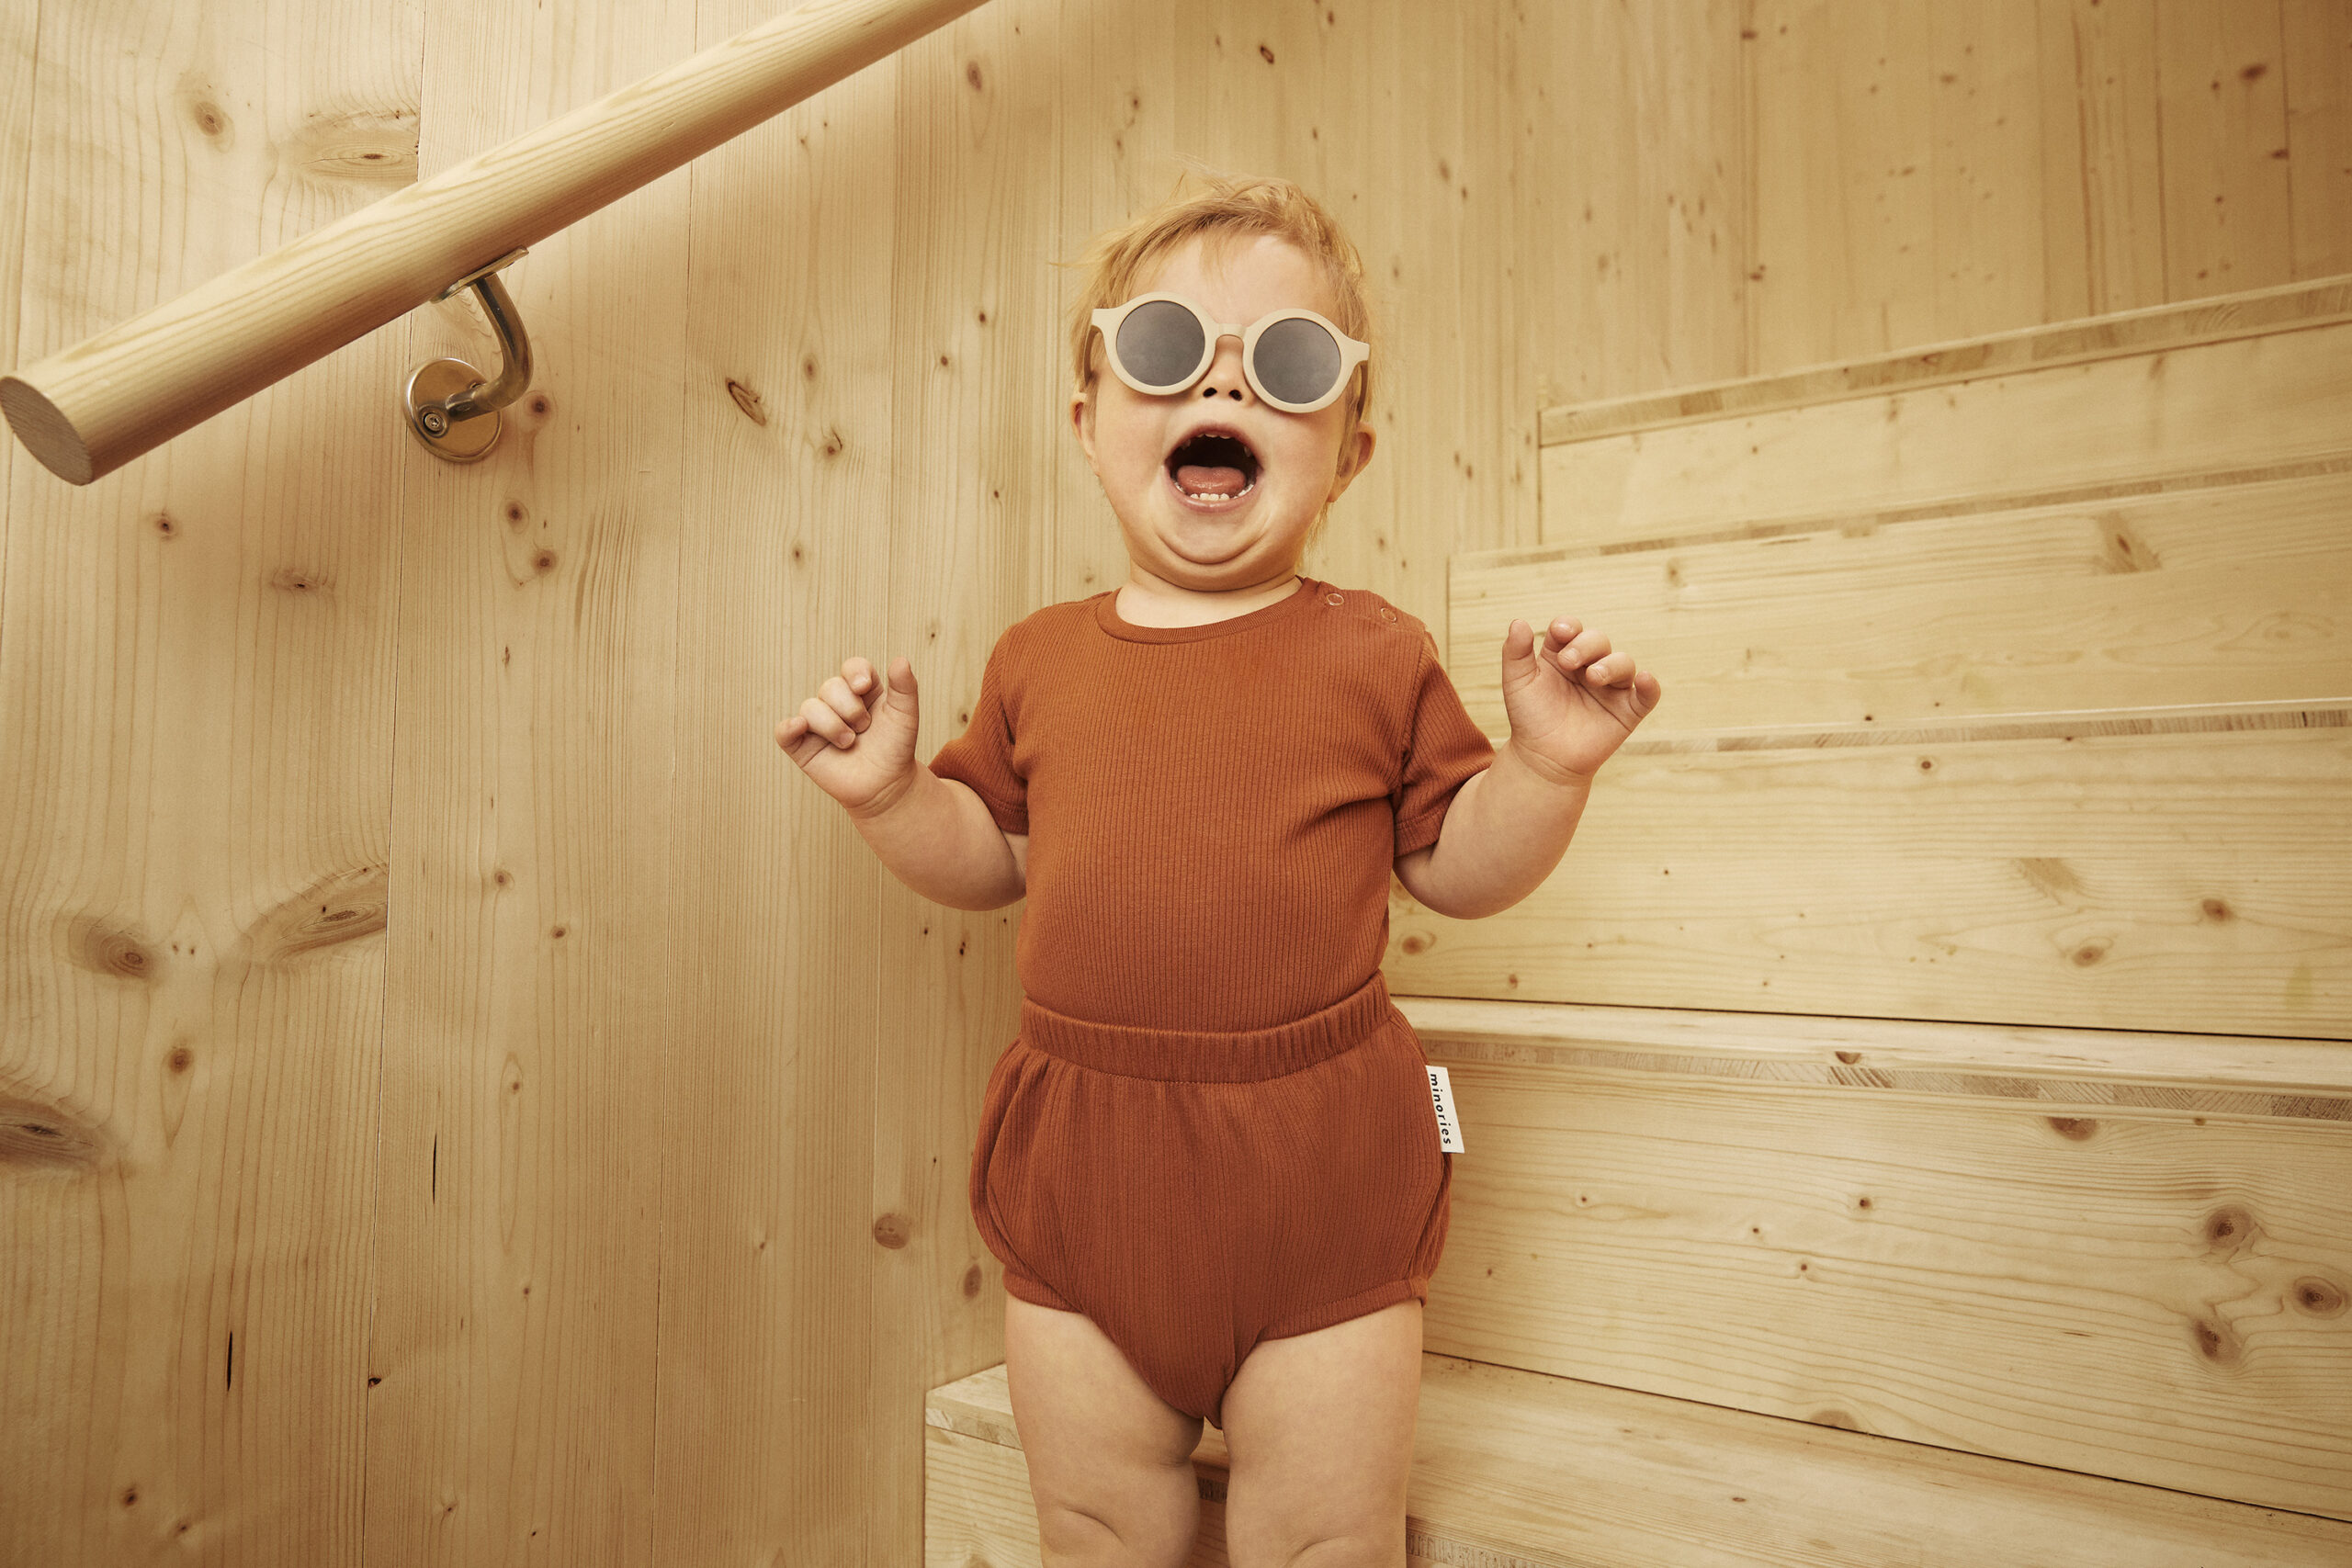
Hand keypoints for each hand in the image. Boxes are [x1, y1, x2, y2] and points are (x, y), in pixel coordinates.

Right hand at [775, 655, 922, 815]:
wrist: (887, 786)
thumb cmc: (895, 749)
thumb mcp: (906, 716)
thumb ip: (905, 687)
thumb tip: (901, 659)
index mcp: (861, 691)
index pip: (852, 668)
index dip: (854, 673)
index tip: (863, 687)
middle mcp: (836, 703)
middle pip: (830, 687)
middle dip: (850, 709)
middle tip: (864, 728)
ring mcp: (817, 724)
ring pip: (810, 707)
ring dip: (833, 726)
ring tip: (849, 743)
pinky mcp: (802, 746)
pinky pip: (784, 732)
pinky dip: (788, 728)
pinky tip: (800, 727)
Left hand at [1499, 615, 1661, 784]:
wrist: (1542, 760)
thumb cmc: (1529, 719)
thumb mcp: (1517, 683)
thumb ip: (1515, 653)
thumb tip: (1519, 622)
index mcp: (1563, 655)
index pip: (1571, 630)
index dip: (1568, 626)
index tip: (1560, 632)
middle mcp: (1590, 667)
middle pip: (1598, 641)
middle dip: (1585, 645)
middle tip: (1568, 662)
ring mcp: (1610, 688)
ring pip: (1623, 663)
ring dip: (1611, 664)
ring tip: (1594, 677)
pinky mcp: (1627, 711)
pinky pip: (1647, 695)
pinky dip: (1650, 685)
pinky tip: (1644, 679)